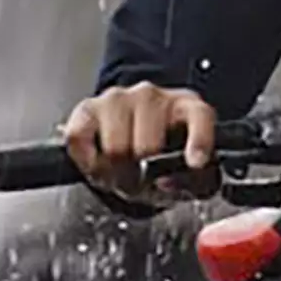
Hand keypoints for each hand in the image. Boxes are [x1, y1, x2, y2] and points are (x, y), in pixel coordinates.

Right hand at [66, 81, 217, 201]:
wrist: (131, 147)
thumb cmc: (164, 158)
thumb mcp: (187, 175)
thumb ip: (189, 184)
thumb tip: (166, 183)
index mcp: (187, 108)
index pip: (199, 117)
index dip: (199, 141)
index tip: (196, 162)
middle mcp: (152, 96)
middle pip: (147, 147)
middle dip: (141, 175)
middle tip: (138, 180)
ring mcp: (118, 98)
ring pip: (115, 148)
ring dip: (115, 171)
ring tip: (121, 171)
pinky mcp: (87, 107)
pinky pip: (80, 140)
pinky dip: (88, 162)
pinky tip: (100, 161)